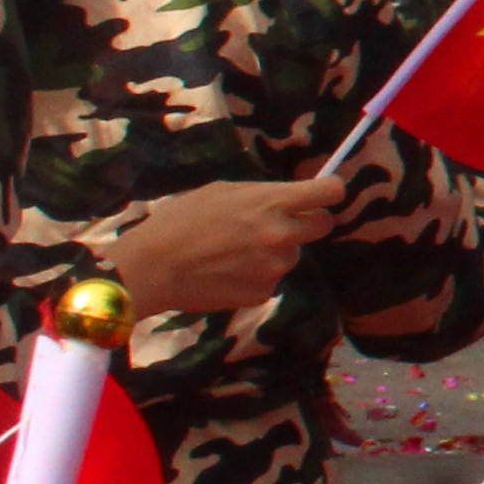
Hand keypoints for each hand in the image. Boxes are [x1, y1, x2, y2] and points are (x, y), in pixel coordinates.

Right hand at [104, 177, 344, 322]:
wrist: (153, 267)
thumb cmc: (180, 220)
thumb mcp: (222, 191)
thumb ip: (260, 195)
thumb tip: (285, 199)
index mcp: (273, 202)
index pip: (330, 192)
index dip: (329, 190)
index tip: (323, 192)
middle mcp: (282, 235)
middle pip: (323, 225)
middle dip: (306, 222)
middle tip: (278, 224)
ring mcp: (275, 267)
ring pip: (291, 255)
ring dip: (275, 252)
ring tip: (235, 252)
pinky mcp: (263, 293)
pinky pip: (270, 279)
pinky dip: (256, 276)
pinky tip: (227, 273)